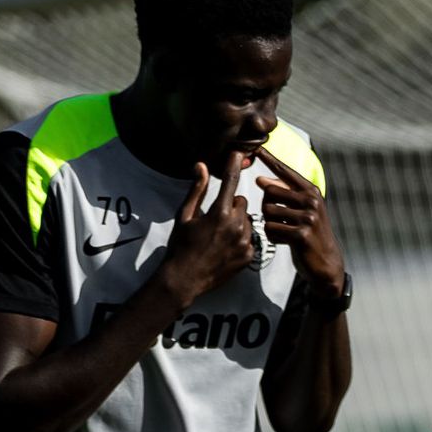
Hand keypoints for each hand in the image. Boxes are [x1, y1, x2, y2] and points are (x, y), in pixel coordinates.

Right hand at [162, 154, 252, 305]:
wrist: (185, 278)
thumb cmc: (181, 245)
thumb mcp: (185, 215)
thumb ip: (197, 190)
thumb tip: (201, 166)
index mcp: (218, 213)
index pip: (230, 183)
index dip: (233, 166)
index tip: (238, 153)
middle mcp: (236, 226)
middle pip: (241, 203)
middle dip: (230, 206)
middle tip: (214, 219)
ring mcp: (245, 242)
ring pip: (247, 220)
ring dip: (237, 222)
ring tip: (219, 235)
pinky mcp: (249, 255)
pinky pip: (251, 237)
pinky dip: (241, 239)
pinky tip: (225, 247)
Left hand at [254, 145, 344, 297]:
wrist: (325, 263)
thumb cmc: (309, 233)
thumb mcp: (302, 210)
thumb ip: (284, 193)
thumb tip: (260, 180)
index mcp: (311, 191)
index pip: (285, 171)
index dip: (269, 158)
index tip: (256, 147)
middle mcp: (311, 200)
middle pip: (269, 192)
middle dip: (267, 207)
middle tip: (280, 221)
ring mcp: (307, 217)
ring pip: (267, 211)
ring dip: (269, 224)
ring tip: (284, 232)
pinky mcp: (300, 234)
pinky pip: (270, 229)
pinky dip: (273, 237)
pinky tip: (285, 242)